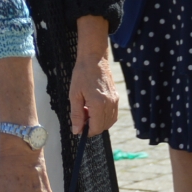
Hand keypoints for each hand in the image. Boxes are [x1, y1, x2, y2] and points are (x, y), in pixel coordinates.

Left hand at [69, 16, 117, 135]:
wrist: (94, 59)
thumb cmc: (81, 75)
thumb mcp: (74, 95)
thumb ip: (76, 115)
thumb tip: (77, 131)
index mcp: (98, 104)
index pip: (96, 128)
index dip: (87, 132)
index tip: (79, 128)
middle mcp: (110, 104)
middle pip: (104, 126)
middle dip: (92, 126)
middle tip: (81, 115)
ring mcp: (115, 101)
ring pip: (110, 121)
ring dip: (98, 121)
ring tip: (87, 109)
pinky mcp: (116, 97)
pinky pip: (113, 114)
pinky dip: (104, 116)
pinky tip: (93, 107)